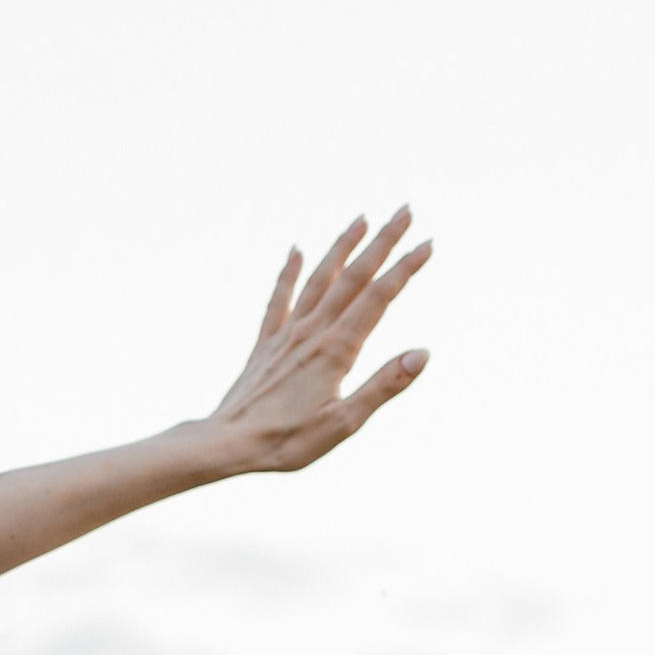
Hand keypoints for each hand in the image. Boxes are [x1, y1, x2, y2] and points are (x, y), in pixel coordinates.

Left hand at [202, 210, 430, 476]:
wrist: (226, 444)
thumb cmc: (286, 441)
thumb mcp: (343, 423)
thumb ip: (383, 385)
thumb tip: (422, 354)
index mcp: (337, 349)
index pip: (379, 297)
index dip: (405, 269)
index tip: (428, 243)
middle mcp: (312, 332)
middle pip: (353, 276)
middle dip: (382, 241)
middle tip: (406, 210)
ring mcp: (286, 334)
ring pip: (318, 279)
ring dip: (341, 246)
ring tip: (361, 217)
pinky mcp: (265, 344)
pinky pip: (278, 299)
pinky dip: (288, 272)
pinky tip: (296, 249)